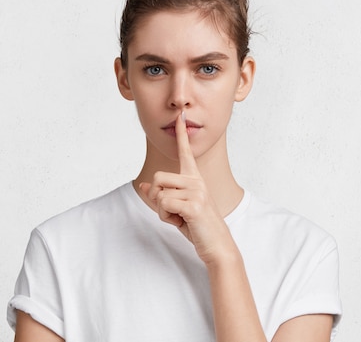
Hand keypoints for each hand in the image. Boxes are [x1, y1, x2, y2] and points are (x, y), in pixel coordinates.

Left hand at [139, 111, 232, 263]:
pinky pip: (164, 204)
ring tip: (179, 218)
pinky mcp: (193, 205)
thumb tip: (144, 186)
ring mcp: (196, 192)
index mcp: (194, 179)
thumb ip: (161, 196)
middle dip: (156, 197)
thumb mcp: (176, 209)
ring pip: (159, 193)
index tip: (181, 116)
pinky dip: (166, 217)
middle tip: (171, 211)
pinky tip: (181, 222)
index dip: (181, 134)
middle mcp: (196, 181)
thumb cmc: (197, 226)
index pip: (185, 152)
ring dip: (162, 211)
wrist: (216, 244)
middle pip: (158, 177)